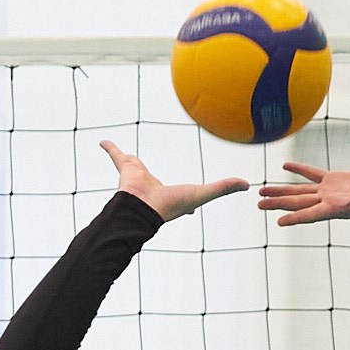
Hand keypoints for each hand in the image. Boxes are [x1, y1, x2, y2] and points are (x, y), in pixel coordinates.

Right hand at [103, 141, 246, 222]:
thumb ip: (222, 189)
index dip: (189, 205)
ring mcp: (137, 178)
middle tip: (148, 176)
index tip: (192, 208)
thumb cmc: (170, 206)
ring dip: (127, 161)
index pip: (182, 199)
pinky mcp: (125, 170)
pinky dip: (110, 149)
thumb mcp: (202, 194)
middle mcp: (152, 187)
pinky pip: (116, 156)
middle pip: (153, 179)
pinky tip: (102, 141)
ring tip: (124, 157)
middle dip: (152, 179)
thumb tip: (247, 185)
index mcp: (170, 197)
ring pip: (133, 166)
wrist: (141, 208)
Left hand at [257, 152, 349, 226]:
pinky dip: (299, 170)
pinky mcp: (332, 182)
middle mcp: (328, 201)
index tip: (279, 223)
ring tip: (261, 193)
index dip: (296, 218)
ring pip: (300, 191)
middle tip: (258, 205)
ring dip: (280, 192)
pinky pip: (312, 175)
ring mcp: (328, 192)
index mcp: (337, 207)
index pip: (312, 214)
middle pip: (298, 203)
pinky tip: (284, 167)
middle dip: (278, 204)